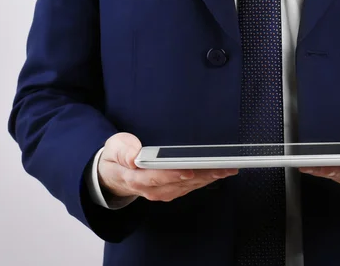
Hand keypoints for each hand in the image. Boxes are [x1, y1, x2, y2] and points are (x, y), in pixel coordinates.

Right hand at [98, 133, 237, 201]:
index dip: (174, 174)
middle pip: (179, 183)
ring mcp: (162, 192)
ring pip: (188, 186)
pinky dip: (205, 180)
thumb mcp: (114, 148)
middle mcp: (151, 189)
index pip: (156, 177)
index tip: (190, 169)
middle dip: (201, 175)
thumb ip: (124, 151)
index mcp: (135, 178)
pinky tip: (218, 172)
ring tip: (226, 169)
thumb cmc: (116, 157)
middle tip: (220, 167)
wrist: (114, 175)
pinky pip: (190, 187)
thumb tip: (135, 156)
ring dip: (208, 179)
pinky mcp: (171, 191)